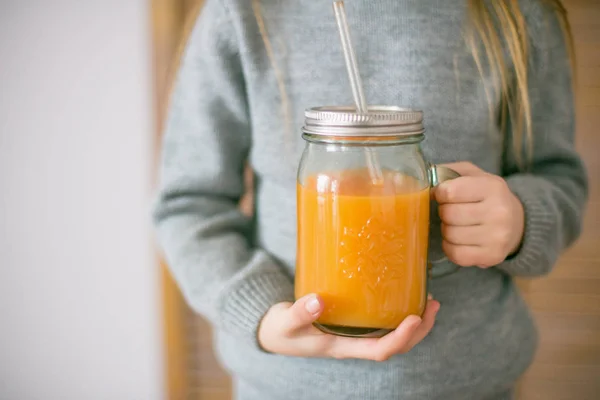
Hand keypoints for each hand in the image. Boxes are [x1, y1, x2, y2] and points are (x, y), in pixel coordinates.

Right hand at [258, 294, 439, 360]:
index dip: (401, 338)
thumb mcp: (285, 322)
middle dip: (418, 330)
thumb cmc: (281, 330)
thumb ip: (299, 313)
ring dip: (415, 323)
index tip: (414, 318)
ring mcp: (355, 336)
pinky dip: (399, 314)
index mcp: (342, 347)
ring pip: (393, 337)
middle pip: (395, 347)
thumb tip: (317, 301)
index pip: (380, 351)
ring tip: (428, 301)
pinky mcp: (353, 324)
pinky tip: (404, 296)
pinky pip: (383, 324)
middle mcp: (353, 345)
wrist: (274, 334)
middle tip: (432, 304)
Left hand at [434, 162, 524, 267]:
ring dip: (446, 230)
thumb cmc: (487, 197)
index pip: (450, 192)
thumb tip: (421, 179)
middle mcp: (498, 212)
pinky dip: (450, 247)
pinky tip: (457, 240)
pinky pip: (456, 254)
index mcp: (492, 187)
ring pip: (450, 235)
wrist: (517, 223)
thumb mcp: (474, 175)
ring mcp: (497, 237)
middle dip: (443, 212)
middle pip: (448, 214)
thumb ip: (449, 172)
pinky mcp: (492, 256)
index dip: (440, 194)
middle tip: (450, 211)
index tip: (443, 195)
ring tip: (456, 225)